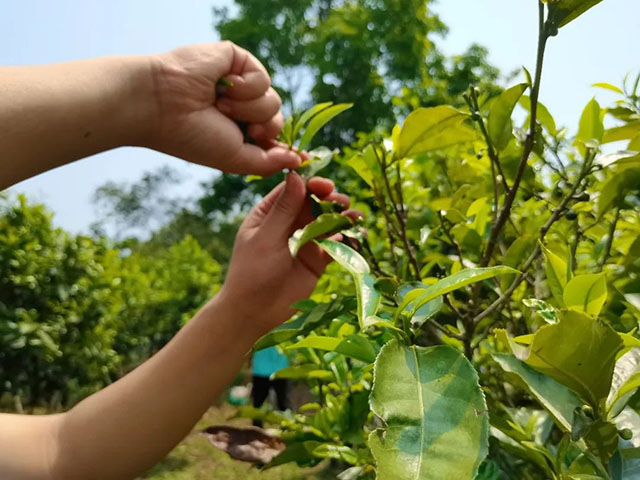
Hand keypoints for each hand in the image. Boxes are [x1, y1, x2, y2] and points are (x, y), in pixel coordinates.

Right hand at [147, 41, 299, 175]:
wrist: (162, 105)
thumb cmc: (192, 136)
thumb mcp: (235, 160)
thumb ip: (269, 162)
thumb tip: (299, 161)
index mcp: (239, 131)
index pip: (274, 138)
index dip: (284, 147)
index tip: (297, 156)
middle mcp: (242, 107)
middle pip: (278, 120)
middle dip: (262, 129)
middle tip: (240, 129)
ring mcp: (241, 84)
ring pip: (274, 101)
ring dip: (248, 109)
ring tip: (219, 105)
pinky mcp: (239, 61)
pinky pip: (264, 79)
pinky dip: (244, 88)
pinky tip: (221, 86)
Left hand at [218, 173, 359, 336]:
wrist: (255, 313)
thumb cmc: (252, 272)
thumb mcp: (266, 238)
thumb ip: (283, 209)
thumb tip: (295, 175)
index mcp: (269, 213)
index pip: (292, 190)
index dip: (310, 183)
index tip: (326, 185)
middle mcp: (288, 224)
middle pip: (314, 203)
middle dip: (330, 200)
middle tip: (341, 202)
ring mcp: (304, 242)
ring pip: (327, 222)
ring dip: (342, 217)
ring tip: (355, 216)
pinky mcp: (317, 260)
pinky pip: (336, 245)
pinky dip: (348, 239)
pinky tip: (358, 235)